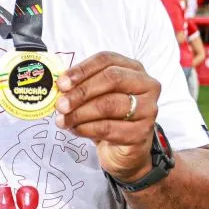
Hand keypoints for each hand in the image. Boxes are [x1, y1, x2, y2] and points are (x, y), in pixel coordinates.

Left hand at [54, 51, 158, 183]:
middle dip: (81, 92)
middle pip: (112, 79)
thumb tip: (60, 85)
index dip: (82, 69)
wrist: (125, 149)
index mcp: (133, 68)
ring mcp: (148, 108)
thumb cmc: (109, 115)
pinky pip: (109, 128)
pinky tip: (75, 129)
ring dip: (80, 113)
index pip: (106, 60)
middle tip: (60, 104)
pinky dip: (87, 128)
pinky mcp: (141, 132)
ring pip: (109, 104)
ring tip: (63, 120)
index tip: (61, 83)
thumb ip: (81, 85)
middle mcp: (146, 84)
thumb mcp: (96, 95)